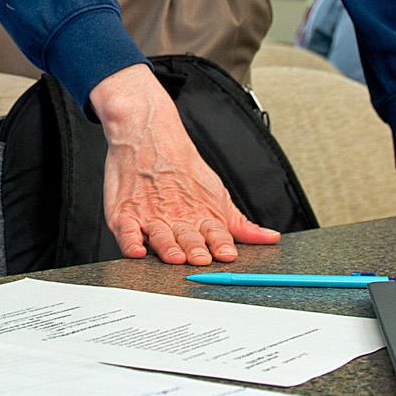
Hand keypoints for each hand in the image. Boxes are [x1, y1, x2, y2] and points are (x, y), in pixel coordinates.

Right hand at [91, 64, 279, 264]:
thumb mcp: (219, 195)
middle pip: (188, 238)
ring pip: (161, 237)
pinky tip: (136, 250)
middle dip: (196, 250)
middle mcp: (177, 218)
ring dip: (168, 248)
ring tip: (175, 257)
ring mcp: (151, 216)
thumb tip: (269, 238)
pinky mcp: (125, 214)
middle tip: (201, 259)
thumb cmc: (184, 170)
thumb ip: (242, 225)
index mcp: (202, 215)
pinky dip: (131, 242)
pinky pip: (127, 232)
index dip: (222, 245)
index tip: (227, 255)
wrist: (150, 136)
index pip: (216, 234)